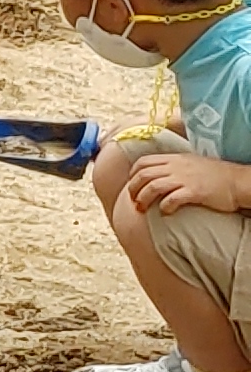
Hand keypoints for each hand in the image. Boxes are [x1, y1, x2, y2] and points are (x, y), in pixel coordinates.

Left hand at [126, 152, 246, 214]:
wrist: (239, 182)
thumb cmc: (216, 176)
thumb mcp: (191, 164)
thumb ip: (174, 166)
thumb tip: (156, 175)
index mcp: (175, 158)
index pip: (143, 162)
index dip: (133, 175)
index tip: (133, 186)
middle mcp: (177, 166)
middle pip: (143, 175)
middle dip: (133, 190)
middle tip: (134, 202)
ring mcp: (185, 178)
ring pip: (152, 186)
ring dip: (143, 199)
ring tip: (142, 209)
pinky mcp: (195, 191)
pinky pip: (171, 199)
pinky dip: (164, 207)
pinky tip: (166, 212)